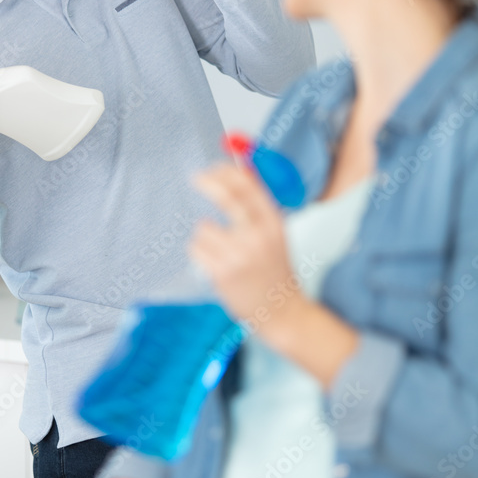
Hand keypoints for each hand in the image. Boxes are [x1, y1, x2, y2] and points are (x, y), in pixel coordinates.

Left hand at [188, 162, 297, 325]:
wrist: (281, 310)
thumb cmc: (274, 270)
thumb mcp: (274, 234)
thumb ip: (257, 206)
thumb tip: (240, 171)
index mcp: (273, 223)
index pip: (248, 186)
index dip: (227, 172)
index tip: (213, 167)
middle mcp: (258, 236)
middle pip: (227, 197)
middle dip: (208, 182)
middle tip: (196, 178)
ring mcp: (239, 255)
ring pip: (204, 227)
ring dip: (205, 236)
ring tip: (219, 250)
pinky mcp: (222, 273)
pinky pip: (196, 249)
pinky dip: (200, 254)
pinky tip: (214, 263)